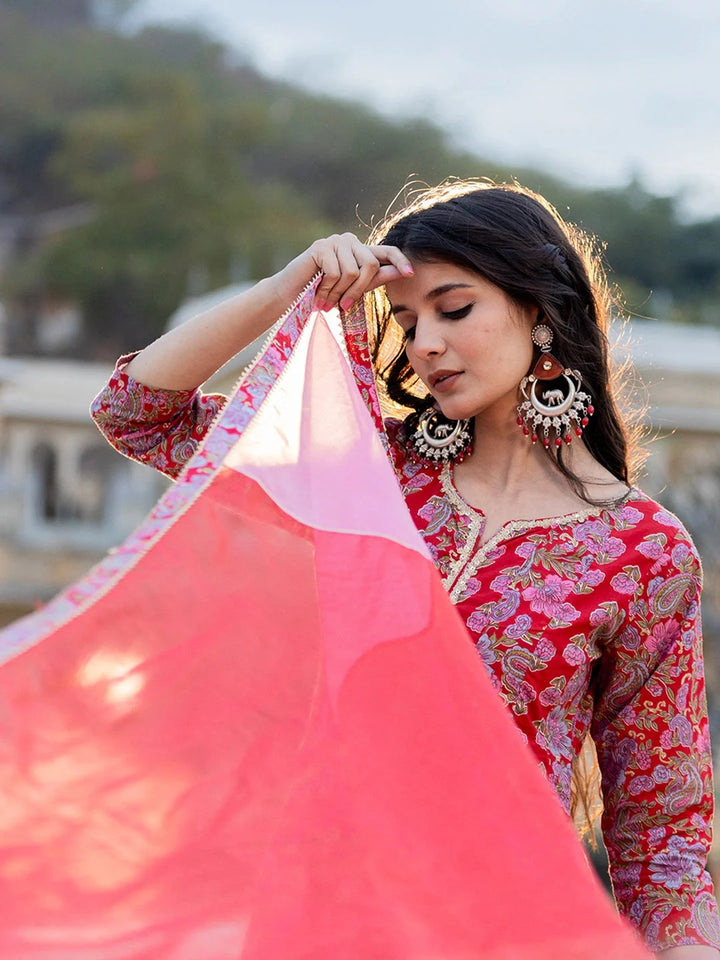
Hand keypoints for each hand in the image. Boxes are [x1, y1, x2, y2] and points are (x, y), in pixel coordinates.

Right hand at [272, 233, 413, 312]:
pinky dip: (327, 288)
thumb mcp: (354, 288)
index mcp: (360, 251)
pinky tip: (317, 294)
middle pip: (369, 265)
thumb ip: (377, 278)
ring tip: (327, 301)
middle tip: (343, 306)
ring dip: (339, 292)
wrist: (292, 296)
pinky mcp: (320, 246)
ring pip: (352, 271)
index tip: (410, 273)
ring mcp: (334, 241)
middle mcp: (349, 241)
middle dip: (358, 290)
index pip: (386, 250)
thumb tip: (403, 271)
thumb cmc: (323, 294)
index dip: (399, 260)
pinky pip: (335, 271)